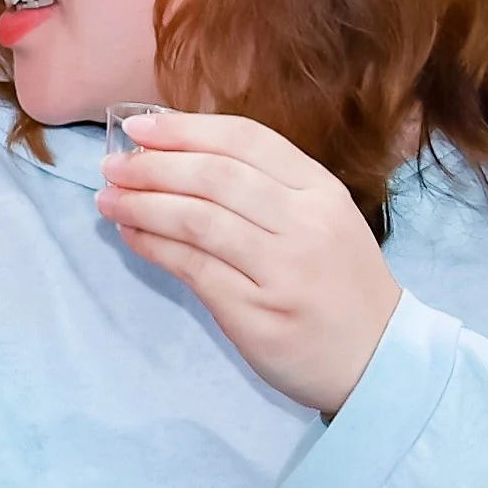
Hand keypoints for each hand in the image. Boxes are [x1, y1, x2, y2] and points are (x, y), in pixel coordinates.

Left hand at [96, 110, 403, 413]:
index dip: (186, 129)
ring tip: (107, 198)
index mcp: (321, 191)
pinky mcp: (258, 312)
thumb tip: (172, 158)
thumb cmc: (337, 282)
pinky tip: (131, 234)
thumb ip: (264, 188)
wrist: (379, 358)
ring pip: (197, 220)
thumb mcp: (320, 220)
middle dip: (153, 166)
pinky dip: (153, 245)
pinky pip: (192, 268)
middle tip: (111, 166)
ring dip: (142, 204)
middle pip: (214, 177)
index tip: (138, 128)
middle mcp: (305, 224)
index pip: (245, 140)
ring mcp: (283, 270)